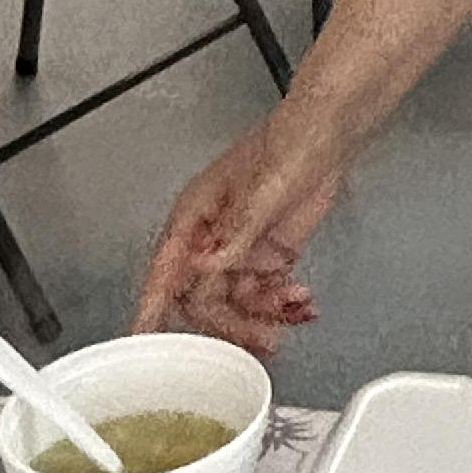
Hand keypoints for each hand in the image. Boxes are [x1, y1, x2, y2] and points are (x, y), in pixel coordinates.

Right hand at [134, 117, 347, 353]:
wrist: (328, 135)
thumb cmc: (288, 143)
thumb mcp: (261, 191)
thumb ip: (235, 233)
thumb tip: (204, 266)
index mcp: (196, 217)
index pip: (166, 270)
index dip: (152, 306)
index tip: (143, 336)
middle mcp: (213, 238)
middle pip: (204, 297)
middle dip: (232, 322)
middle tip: (261, 337)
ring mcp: (242, 248)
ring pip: (237, 301)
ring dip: (264, 315)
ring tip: (291, 313)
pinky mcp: (270, 254)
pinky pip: (266, 293)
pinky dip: (283, 305)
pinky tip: (301, 305)